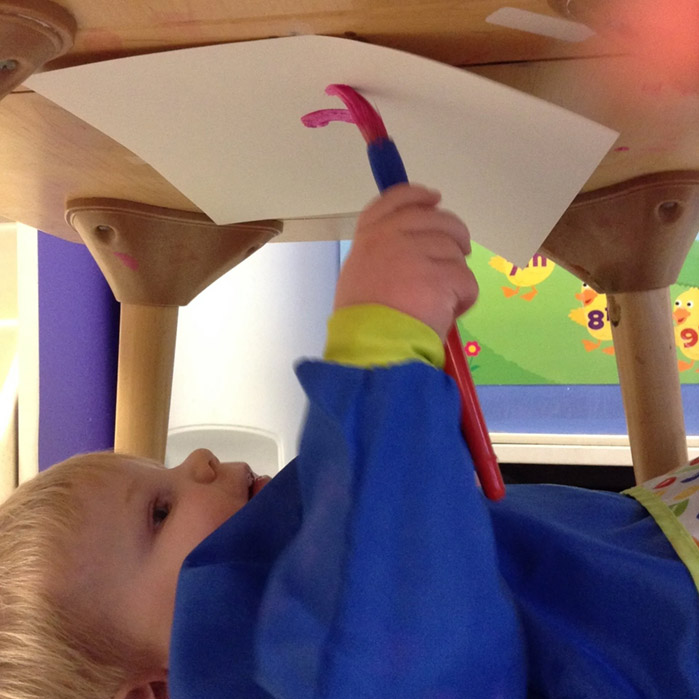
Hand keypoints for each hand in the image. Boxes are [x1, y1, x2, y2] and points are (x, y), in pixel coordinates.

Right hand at [334, 184, 477, 341]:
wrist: (371, 348)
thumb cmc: (361, 321)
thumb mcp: (359, 274)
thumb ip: (382, 251)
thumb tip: (414, 245)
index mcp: (369, 236)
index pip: (396, 200)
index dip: (418, 196)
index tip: (434, 199)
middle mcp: (391, 237)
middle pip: (437, 219)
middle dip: (455, 235)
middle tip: (459, 254)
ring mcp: (416, 255)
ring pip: (455, 253)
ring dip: (455, 276)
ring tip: (440, 301)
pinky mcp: (440, 277)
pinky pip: (466, 281)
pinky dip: (463, 299)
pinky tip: (447, 313)